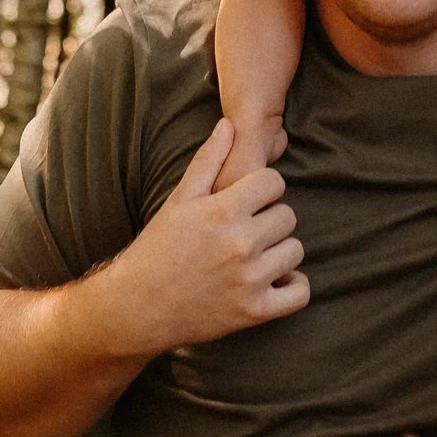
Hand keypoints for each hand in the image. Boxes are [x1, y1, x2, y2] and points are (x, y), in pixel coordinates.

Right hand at [110, 119, 308, 356]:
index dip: (263, 189)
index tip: (249, 201)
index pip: (274, 182)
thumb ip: (208, 161)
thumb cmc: (156, 249)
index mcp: (222, 211)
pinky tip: (274, 280)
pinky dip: (293, 286)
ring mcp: (249, 279)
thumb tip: (228, 124)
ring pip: (295, 250)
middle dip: (270, 219)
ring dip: (280, 252)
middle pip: (288, 216)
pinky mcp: (254, 311)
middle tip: (248, 230)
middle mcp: (240, 243)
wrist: (136, 308)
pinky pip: (300, 292)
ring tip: (256, 256)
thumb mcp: (178, 200)